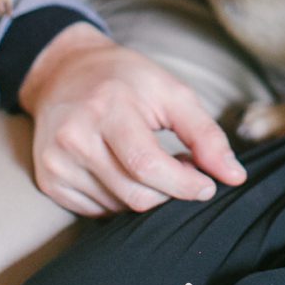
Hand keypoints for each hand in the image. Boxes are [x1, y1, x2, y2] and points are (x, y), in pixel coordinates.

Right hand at [18, 23, 246, 216]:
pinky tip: (130, 173)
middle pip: (133, 192)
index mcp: (107, 109)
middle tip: (186, 171)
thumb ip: (205, 134)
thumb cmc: (127, 81)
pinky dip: (123, 200)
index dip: (183, 184)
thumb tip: (235, 176)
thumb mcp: (172, 92)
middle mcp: (74, 138)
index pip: (147, 164)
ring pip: (117, 206)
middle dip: (170, 191)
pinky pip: (97, 210)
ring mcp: (56, 163)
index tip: (208, 186)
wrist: (65, 74)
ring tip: (158, 165)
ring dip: (149, 195)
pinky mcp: (48, 180)